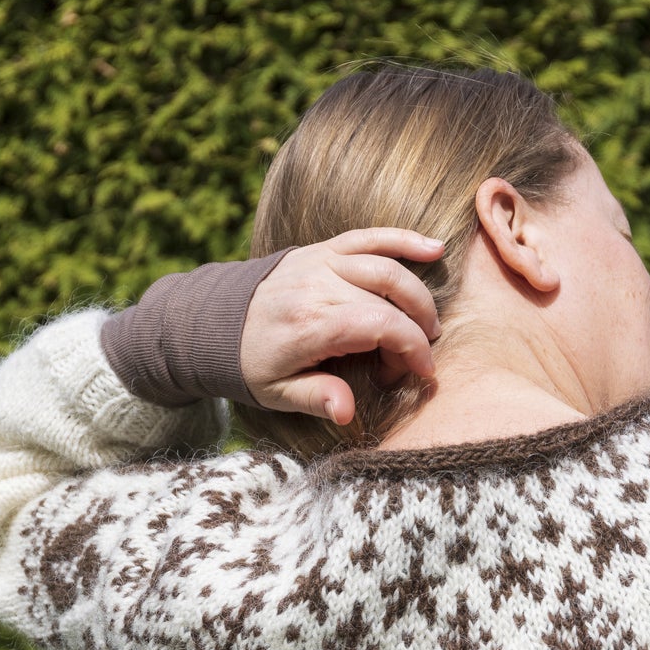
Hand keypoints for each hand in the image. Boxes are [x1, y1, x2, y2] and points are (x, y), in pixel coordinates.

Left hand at [240, 228, 445, 424]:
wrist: (214, 323)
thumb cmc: (252, 363)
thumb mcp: (278, 393)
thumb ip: (316, 398)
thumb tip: (346, 412)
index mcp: (310, 324)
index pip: (382, 325)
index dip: (413, 348)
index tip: (423, 372)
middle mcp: (318, 286)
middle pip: (390, 299)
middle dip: (416, 330)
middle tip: (418, 357)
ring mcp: (320, 262)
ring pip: (387, 266)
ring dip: (418, 295)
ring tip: (428, 324)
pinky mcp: (321, 250)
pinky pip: (368, 237)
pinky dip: (403, 239)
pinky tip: (434, 248)